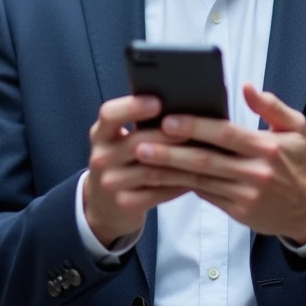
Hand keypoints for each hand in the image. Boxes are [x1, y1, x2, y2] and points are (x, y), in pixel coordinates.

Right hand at [83, 96, 191, 247]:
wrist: (105, 203)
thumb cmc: (124, 161)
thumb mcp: (122, 139)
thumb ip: (142, 123)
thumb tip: (183, 103)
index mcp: (101, 133)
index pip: (109, 114)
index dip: (133, 107)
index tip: (158, 102)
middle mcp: (101, 156)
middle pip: (135, 143)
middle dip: (167, 136)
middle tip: (195, 129)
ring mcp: (110, 182)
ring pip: (150, 170)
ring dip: (179, 162)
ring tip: (204, 153)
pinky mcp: (124, 203)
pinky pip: (157, 193)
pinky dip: (179, 185)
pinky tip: (197, 178)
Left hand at [137, 84, 305, 244]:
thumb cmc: (299, 162)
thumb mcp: (297, 128)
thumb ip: (272, 106)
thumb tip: (247, 86)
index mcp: (267, 148)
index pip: (226, 134)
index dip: (196, 127)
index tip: (169, 120)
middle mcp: (255, 172)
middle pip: (206, 160)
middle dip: (171, 152)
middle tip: (142, 143)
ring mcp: (244, 195)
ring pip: (199, 181)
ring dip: (168, 171)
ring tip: (142, 161)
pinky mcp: (237, 211)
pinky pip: (205, 196)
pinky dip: (181, 185)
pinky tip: (161, 177)